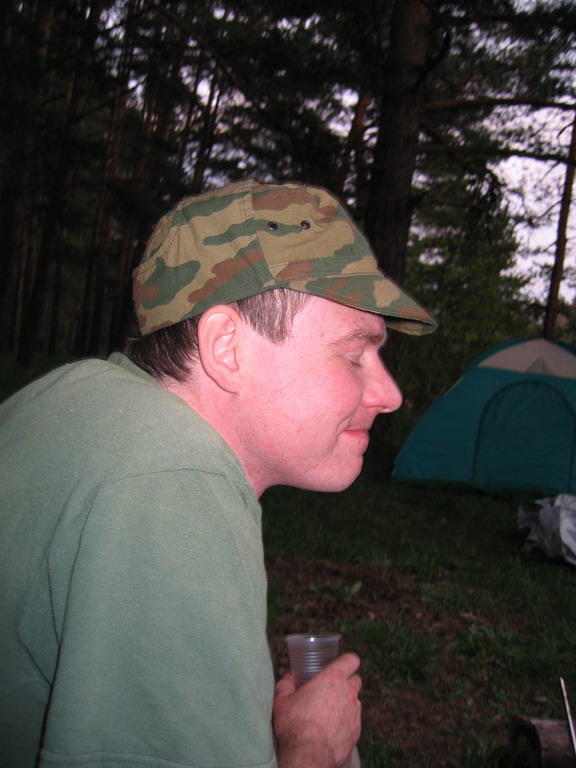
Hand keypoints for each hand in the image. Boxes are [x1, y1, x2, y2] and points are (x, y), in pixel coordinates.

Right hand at [273, 652, 361, 767]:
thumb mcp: (282, 700)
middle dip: (346, 682)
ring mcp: (355, 712)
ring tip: (329, 713)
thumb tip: (288, 678)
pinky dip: (345, 722)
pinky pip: (353, 721)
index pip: (351, 660)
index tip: (340, 666)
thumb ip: (286, 684)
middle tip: (330, 690)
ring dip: (345, 703)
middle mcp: (348, 692)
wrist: (308, 753)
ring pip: (355, 701)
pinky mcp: (356, 731)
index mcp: (333, 678)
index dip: (347, 662)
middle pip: (355, 680)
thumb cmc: (295, 724)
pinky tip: (331, 729)